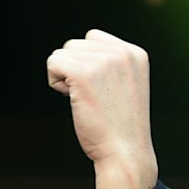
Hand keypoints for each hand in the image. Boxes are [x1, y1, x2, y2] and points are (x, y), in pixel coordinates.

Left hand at [46, 30, 156, 188]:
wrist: (125, 151)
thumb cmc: (119, 125)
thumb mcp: (125, 84)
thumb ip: (110, 63)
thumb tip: (75, 50)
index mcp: (135, 52)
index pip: (93, 38)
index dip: (87, 62)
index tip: (99, 87)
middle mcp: (122, 52)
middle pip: (74, 45)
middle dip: (74, 68)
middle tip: (91, 96)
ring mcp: (103, 61)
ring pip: (61, 53)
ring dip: (64, 76)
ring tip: (84, 98)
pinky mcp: (83, 73)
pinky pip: (53, 63)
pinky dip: (54, 82)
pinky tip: (72, 98)